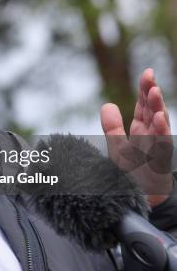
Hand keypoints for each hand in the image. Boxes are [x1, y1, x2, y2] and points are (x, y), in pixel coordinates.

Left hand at [101, 68, 173, 207]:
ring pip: (160, 123)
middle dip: (152, 92)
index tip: (147, 73)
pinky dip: (161, 131)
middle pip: (153, 110)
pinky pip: (162, 144)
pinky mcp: (160, 161)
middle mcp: (152, 135)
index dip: (145, 89)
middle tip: (150, 75)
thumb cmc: (133, 172)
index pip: (144, 105)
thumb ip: (112, 126)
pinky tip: (158, 119)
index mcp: (142, 129)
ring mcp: (158, 147)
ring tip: (154, 91)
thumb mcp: (118, 146)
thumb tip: (107, 104)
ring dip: (157, 107)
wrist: (142, 197)